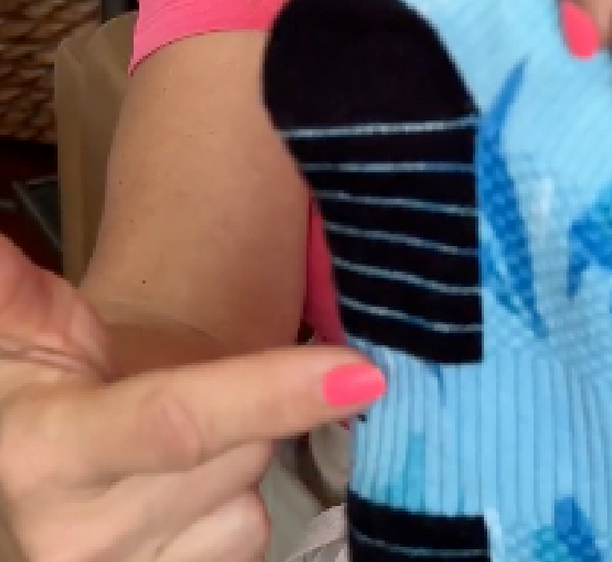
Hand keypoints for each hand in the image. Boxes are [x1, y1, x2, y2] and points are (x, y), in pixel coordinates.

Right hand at [0, 233, 382, 561]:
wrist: (48, 463)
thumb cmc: (50, 375)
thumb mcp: (25, 328)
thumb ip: (13, 291)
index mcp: (44, 453)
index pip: (177, 422)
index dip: (270, 394)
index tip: (360, 370)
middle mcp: (77, 539)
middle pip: (236, 454)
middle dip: (247, 403)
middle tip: (194, 375)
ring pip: (250, 499)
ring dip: (241, 457)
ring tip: (181, 441)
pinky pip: (248, 540)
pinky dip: (237, 506)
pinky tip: (192, 492)